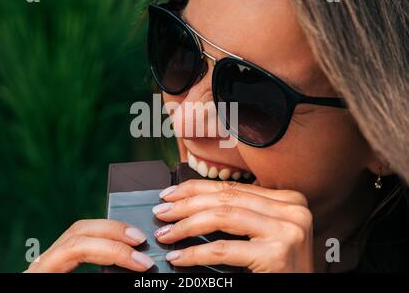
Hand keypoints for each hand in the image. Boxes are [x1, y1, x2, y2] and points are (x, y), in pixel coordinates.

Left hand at [24, 219, 153, 272]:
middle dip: (114, 233)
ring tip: (135, 240)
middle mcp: (41, 264)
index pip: (77, 248)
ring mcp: (47, 261)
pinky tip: (119, 245)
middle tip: (141, 242)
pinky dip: (103, 239)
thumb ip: (99, 279)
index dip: (113, 251)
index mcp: (40, 275)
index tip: (141, 264)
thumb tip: (132, 277)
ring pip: (79, 231)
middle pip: (79, 231)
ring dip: (111, 232)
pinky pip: (80, 242)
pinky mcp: (57, 264)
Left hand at [153, 180, 313, 271]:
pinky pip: (224, 249)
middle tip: (162, 212)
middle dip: (186, 204)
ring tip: (166, 232)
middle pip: (226, 199)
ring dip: (186, 225)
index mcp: (288, 200)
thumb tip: (192, 203)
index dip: (197, 188)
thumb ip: (240, 214)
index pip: (233, 188)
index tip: (171, 193)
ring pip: (222, 217)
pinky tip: (178, 256)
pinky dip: (195, 253)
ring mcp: (287, 230)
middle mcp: (291, 209)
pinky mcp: (278, 254)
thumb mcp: (262, 233)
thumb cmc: (278, 267)